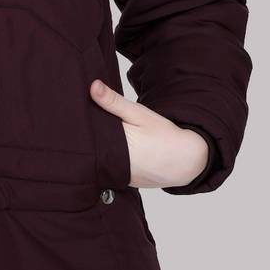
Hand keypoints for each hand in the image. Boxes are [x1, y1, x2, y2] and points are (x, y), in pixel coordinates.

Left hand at [89, 78, 209, 189]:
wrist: (187, 160)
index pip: (90, 135)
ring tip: (107, 138)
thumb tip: (92, 86)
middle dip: (95, 138)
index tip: (82, 116)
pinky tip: (118, 152)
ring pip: (103, 160)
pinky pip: (113, 170)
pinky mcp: (126, 182)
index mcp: (115, 145)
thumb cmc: (164, 135)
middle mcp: (115, 164)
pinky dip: (114, 161)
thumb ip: (113, 101)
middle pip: (95, 148)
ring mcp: (120, 176)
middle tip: (98, 125)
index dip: (85, 125)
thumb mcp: (139, 114)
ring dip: (103, 151)